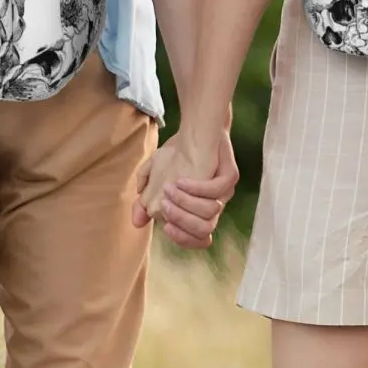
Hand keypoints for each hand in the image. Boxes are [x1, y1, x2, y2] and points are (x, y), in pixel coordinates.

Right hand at [132, 129, 237, 249]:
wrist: (196, 128)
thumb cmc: (177, 155)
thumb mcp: (155, 176)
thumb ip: (145, 200)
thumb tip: (137, 222)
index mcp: (199, 211)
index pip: (197, 238)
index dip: (182, 238)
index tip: (164, 227)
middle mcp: (214, 205)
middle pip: (204, 230)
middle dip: (181, 221)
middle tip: (164, 205)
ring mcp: (224, 192)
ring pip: (210, 213)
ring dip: (186, 203)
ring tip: (169, 188)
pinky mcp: (230, 176)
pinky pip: (216, 190)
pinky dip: (197, 188)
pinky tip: (181, 180)